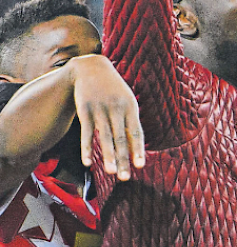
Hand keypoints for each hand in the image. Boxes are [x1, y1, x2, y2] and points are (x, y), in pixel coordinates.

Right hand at [70, 55, 144, 180]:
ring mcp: (100, 109)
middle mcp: (116, 109)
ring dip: (107, 156)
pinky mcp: (84, 110)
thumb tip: (136, 148)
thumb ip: (130, 123)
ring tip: (111, 173)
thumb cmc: (114, 91)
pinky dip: (87, 148)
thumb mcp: (127, 102)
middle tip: (125, 178)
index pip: (136, 132)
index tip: (141, 166)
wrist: (91, 68)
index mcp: (131, 107)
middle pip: (120, 138)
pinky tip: (88, 163)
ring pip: (104, 137)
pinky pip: (86, 132)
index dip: (138, 150)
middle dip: (123, 159)